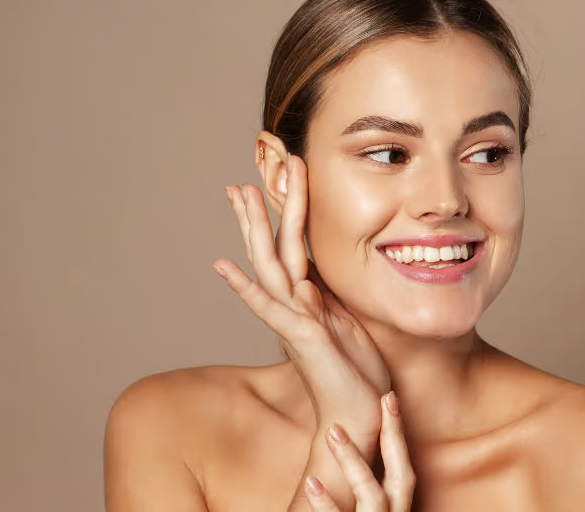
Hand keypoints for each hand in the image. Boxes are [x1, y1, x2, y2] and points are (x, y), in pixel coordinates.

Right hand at [212, 154, 388, 508]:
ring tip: (241, 193)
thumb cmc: (359, 374)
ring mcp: (295, 320)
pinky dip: (247, 287)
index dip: (287, 208)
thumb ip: (336, 297)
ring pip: (269, 264)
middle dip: (264, 207)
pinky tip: (225, 267)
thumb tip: (329, 273)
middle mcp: (296, 305)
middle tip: (251, 167)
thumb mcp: (352, 322)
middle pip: (274, 246)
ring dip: (256, 228)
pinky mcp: (302, 337)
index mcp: (310, 298)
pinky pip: (270, 306)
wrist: (359, 417)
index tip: (279, 173)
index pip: (294, 243)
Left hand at [303, 392, 415, 511]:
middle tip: (385, 398)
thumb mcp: (366, 511)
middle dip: (394, 436)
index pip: (403, 470)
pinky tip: (311, 482)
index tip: (389, 399)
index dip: (398, 434)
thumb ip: (362, 492)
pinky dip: (326, 503)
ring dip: (353, 461)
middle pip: (401, 477)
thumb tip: (349, 458)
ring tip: (332, 432)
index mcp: (396, 510)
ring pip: (373, 496)